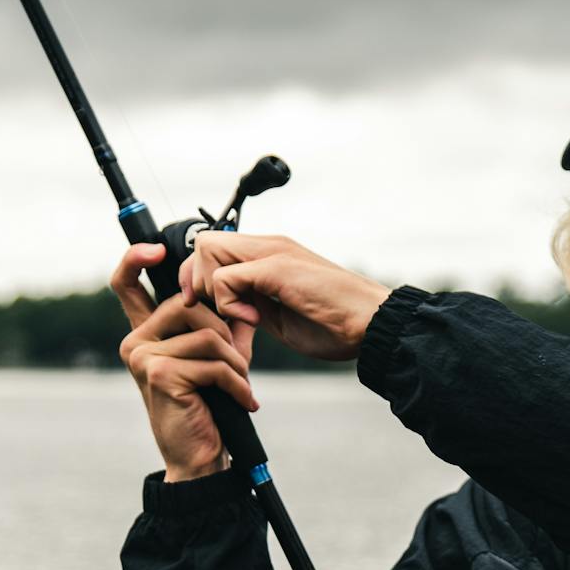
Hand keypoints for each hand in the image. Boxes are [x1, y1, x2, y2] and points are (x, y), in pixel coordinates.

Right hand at [111, 243, 257, 481]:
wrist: (201, 459)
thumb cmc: (208, 408)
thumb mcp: (209, 359)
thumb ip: (212, 325)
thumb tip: (235, 292)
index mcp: (144, 333)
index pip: (127, 284)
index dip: (136, 258)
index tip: (160, 249)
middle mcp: (135, 342)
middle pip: (188, 304)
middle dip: (226, 330)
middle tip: (242, 362)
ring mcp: (142, 357)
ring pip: (207, 334)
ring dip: (236, 362)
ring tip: (241, 385)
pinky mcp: (159, 374)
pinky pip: (213, 362)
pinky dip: (236, 382)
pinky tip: (242, 401)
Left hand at [179, 232, 391, 362]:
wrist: (370, 325)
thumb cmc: (335, 325)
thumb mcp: (280, 316)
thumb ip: (254, 306)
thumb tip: (229, 311)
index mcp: (270, 255)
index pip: (214, 248)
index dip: (199, 277)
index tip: (207, 308)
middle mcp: (269, 246)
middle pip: (204, 243)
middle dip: (198, 282)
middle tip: (222, 314)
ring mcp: (273, 253)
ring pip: (208, 249)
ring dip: (213, 290)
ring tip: (241, 316)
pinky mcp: (277, 268)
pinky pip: (226, 277)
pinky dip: (229, 304)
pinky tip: (254, 320)